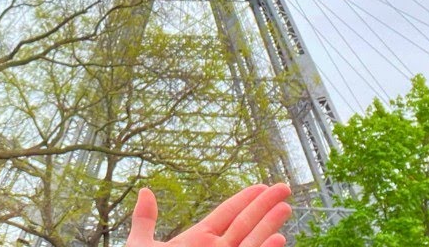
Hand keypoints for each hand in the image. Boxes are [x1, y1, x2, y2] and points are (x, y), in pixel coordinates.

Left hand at [125, 183, 291, 246]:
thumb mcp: (142, 246)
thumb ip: (145, 220)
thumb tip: (145, 190)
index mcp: (197, 239)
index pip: (227, 213)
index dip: (245, 199)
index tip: (261, 186)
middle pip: (245, 223)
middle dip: (265, 206)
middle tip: (284, 187)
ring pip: (252, 241)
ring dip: (270, 225)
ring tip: (286, 207)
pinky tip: (279, 239)